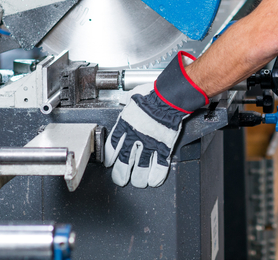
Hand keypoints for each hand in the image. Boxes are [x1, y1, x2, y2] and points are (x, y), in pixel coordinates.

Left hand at [104, 51, 207, 187]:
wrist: (167, 98)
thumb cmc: (151, 95)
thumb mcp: (133, 96)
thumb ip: (128, 102)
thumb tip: (124, 99)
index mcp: (125, 125)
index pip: (113, 146)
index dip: (110, 157)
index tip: (110, 163)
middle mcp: (134, 137)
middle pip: (124, 160)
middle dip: (121, 172)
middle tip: (120, 179)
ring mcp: (149, 144)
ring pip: (140, 166)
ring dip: (138, 177)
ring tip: (137, 182)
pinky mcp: (163, 146)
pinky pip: (159, 165)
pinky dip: (156, 175)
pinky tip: (153, 181)